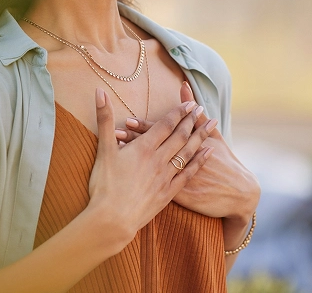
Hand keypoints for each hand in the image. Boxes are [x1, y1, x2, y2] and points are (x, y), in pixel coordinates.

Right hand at [86, 87, 215, 247]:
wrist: (112, 220)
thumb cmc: (104, 185)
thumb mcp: (103, 149)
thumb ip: (104, 119)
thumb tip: (99, 91)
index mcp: (143, 148)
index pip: (165, 125)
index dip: (178, 113)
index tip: (189, 103)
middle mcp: (158, 160)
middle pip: (180, 136)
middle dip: (192, 121)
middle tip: (202, 109)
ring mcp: (166, 177)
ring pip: (188, 152)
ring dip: (201, 136)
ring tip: (212, 124)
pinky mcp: (169, 193)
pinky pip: (189, 173)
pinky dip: (200, 161)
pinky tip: (209, 153)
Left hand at [114, 81, 260, 222]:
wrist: (238, 194)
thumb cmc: (225, 162)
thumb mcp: (214, 137)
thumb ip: (196, 114)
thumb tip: (184, 86)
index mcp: (188, 145)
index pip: (162, 133)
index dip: (145, 127)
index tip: (128, 120)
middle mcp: (180, 161)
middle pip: (154, 149)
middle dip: (134, 141)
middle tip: (115, 133)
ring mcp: (178, 180)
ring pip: (150, 167)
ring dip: (133, 159)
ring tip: (116, 151)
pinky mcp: (178, 196)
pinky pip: (155, 187)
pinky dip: (141, 180)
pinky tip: (125, 177)